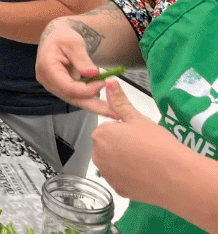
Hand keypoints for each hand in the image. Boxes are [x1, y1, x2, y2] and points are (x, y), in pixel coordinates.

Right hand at [35, 18, 113, 117]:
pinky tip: (105, 103)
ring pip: (74, 99)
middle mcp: (46, 80)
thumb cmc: (64, 37)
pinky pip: (75, 96)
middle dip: (93, 105)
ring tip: (113, 109)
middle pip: (71, 97)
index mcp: (46, 66)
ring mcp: (52, 85)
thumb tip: (93, 74)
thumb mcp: (74, 43)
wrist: (56, 38)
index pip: (67, 87)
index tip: (104, 83)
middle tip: (114, 111)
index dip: (87, 89)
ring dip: (93, 104)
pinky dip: (90, 98)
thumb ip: (82, 58)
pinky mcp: (59, 87)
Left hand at [92, 81, 175, 201]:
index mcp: (100, 134)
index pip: (106, 129)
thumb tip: (109, 82)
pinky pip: (120, 179)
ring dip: (123, 161)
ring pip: (112, 163)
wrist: (175, 175)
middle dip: (120, 145)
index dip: (122, 130)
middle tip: (142, 147)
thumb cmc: (157, 143)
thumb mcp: (137, 118)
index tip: (137, 134)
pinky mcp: (117, 189)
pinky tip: (144, 174)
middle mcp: (97, 155)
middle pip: (106, 146)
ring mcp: (107, 174)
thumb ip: (120, 101)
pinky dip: (129, 177)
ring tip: (145, 161)